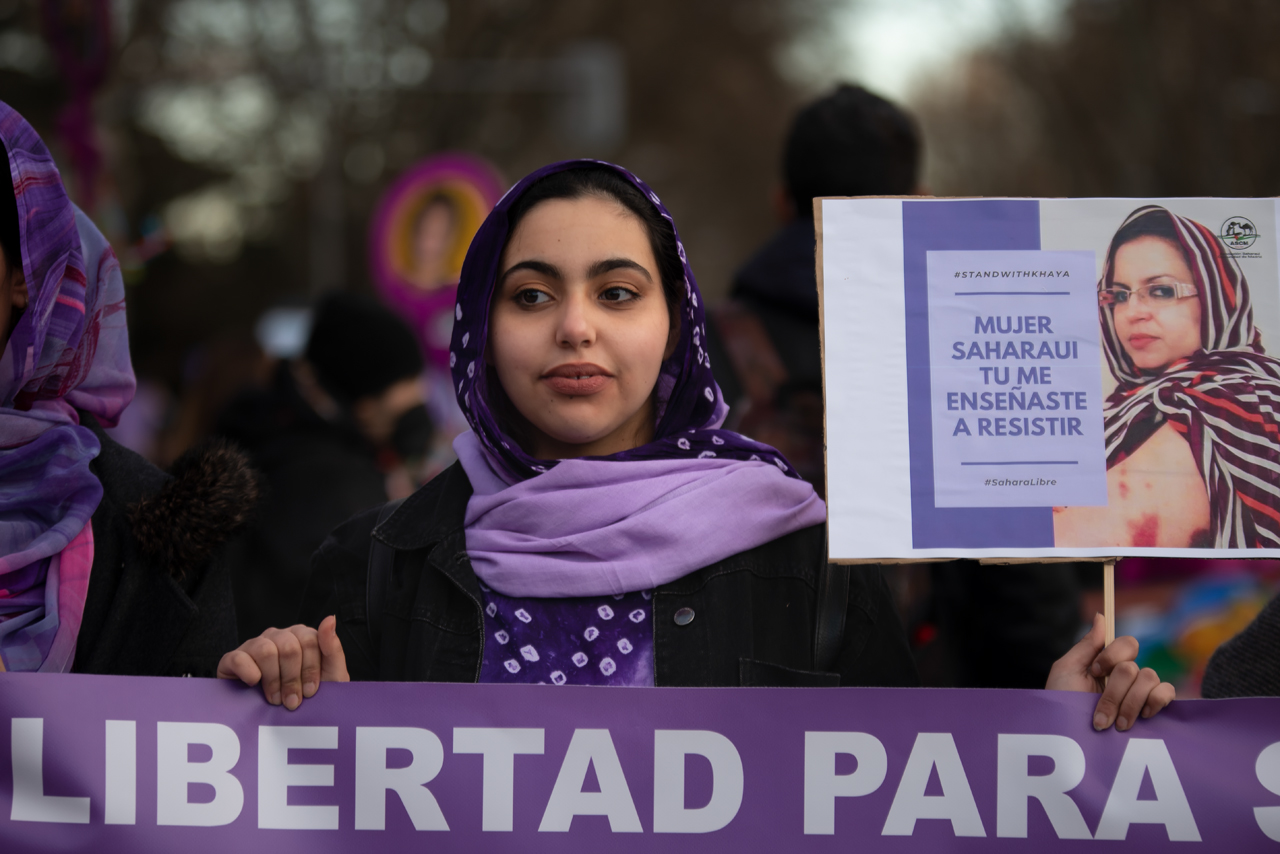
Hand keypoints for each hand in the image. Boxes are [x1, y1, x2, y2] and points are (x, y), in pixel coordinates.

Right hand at [216, 615, 348, 708]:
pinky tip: (254, 684)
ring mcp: (254, 646)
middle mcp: (278, 636)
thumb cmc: (308, 697)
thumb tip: (330, 619)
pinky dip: (248, 673)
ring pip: (266, 651)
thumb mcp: (330, 676)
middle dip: (292, 680)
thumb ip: (332, 648)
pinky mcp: (233, 660)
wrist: (279, 724)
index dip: (311, 670)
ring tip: (275, 698)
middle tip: (291, 701)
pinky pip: (237, 658)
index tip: (310, 692)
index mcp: (302, 636)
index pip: (309, 641)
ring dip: (272, 680)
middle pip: (289, 648)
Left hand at [1045, 613, 1174, 731]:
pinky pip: (1168, 692)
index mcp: (1107, 664)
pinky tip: (1143, 716)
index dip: (1112, 655)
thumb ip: (1086, 645)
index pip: (1126, 644)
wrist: (1070, 742)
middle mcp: (1126, 676)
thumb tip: (1102, 615)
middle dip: (1114, 692)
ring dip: (1130, 703)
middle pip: (1133, 667)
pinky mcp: (1155, 710)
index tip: (1095, 671)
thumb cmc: (1062, 705)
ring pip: (1149, 678)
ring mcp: (1141, 693)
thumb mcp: (1066, 671)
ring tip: (1118, 725)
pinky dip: (1157, 701)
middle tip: (1100, 716)